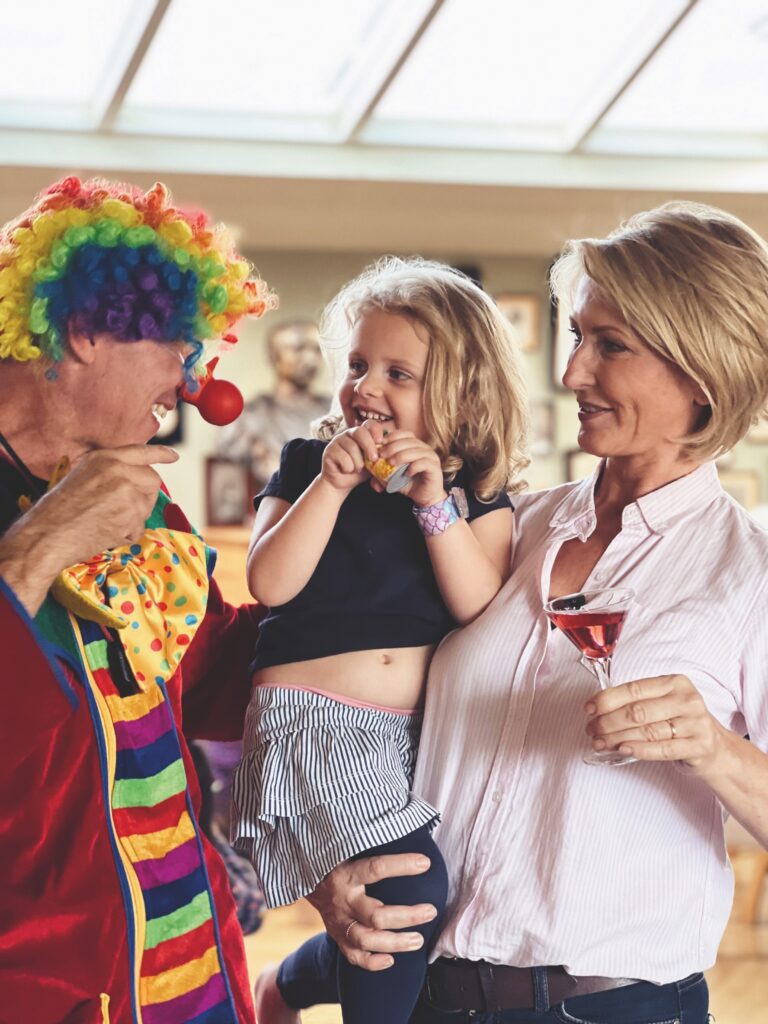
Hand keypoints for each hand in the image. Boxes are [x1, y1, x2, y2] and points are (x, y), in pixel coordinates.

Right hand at [0, 445, 177, 613]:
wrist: (46, 535)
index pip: (141, 451)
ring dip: (133, 517)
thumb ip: (107, 472)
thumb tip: (131, 479)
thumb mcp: (80, 476)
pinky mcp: (131, 515)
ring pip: (147, 505)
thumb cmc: (56, 511)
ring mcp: (127, 492)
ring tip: (106, 521)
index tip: (174, 457)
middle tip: (125, 509)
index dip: (161, 454)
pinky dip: (127, 534)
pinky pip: (139, 527)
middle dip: (145, 496)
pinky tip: (106, 533)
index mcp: (104, 458)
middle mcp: (118, 470)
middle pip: (152, 480)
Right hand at [306, 852, 436, 970]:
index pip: (375, 869)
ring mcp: (339, 921)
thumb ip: (370, 839)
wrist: (306, 878)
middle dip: (407, 916)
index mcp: (346, 873)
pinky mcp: (337, 936)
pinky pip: (354, 957)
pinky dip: (373, 962)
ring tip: (418, 940)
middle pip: (376, 916)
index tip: (425, 863)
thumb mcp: (347, 845)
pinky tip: (391, 959)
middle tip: (430, 911)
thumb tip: (405, 821)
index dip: (401, 865)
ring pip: (367, 940)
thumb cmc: (335, 858)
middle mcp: (342, 900)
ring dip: (395, 943)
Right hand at [321, 426, 378, 492]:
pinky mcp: (329, 451)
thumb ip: (380, 454)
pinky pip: (343, 458)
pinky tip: (346, 470)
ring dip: (358, 463)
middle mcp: (348, 434)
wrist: (342, 483)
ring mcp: (337, 441)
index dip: (376, 430)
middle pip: (360, 432)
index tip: (380, 442)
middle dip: (369, 446)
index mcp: (361, 433)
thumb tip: (391, 451)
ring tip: (356, 469)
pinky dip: (348, 468)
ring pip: (352, 448)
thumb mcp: (373, 462)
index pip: (369, 424)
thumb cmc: (359, 470)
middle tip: (373, 459)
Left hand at [377, 430, 445, 507]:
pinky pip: (424, 463)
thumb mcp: (391, 476)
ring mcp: (431, 457)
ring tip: (391, 463)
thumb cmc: (408, 484)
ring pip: (416, 450)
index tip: (380, 445)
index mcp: (415, 446)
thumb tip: (368, 467)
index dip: (391, 437)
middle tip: (382, 455)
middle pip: (409, 440)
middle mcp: (424, 448)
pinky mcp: (435, 468)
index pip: (404, 434)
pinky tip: (406, 473)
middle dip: (393, 446)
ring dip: (402, 455)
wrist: (423, 497)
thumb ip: (380, 471)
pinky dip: (414, 467)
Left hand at [585, 673, 725, 769]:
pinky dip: (639, 749)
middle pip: (637, 712)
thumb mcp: (664, 702)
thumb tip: (597, 708)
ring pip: (647, 731)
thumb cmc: (680, 721)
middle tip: (592, 730)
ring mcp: (695, 723)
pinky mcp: (699, 746)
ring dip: (617, 738)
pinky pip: (663, 749)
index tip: (589, 709)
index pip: (633, 689)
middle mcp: (687, 699)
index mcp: (675, 682)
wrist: (716, 747)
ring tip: (600, 742)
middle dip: (608, 722)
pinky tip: (623, 749)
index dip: (607, 699)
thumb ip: (637, 701)